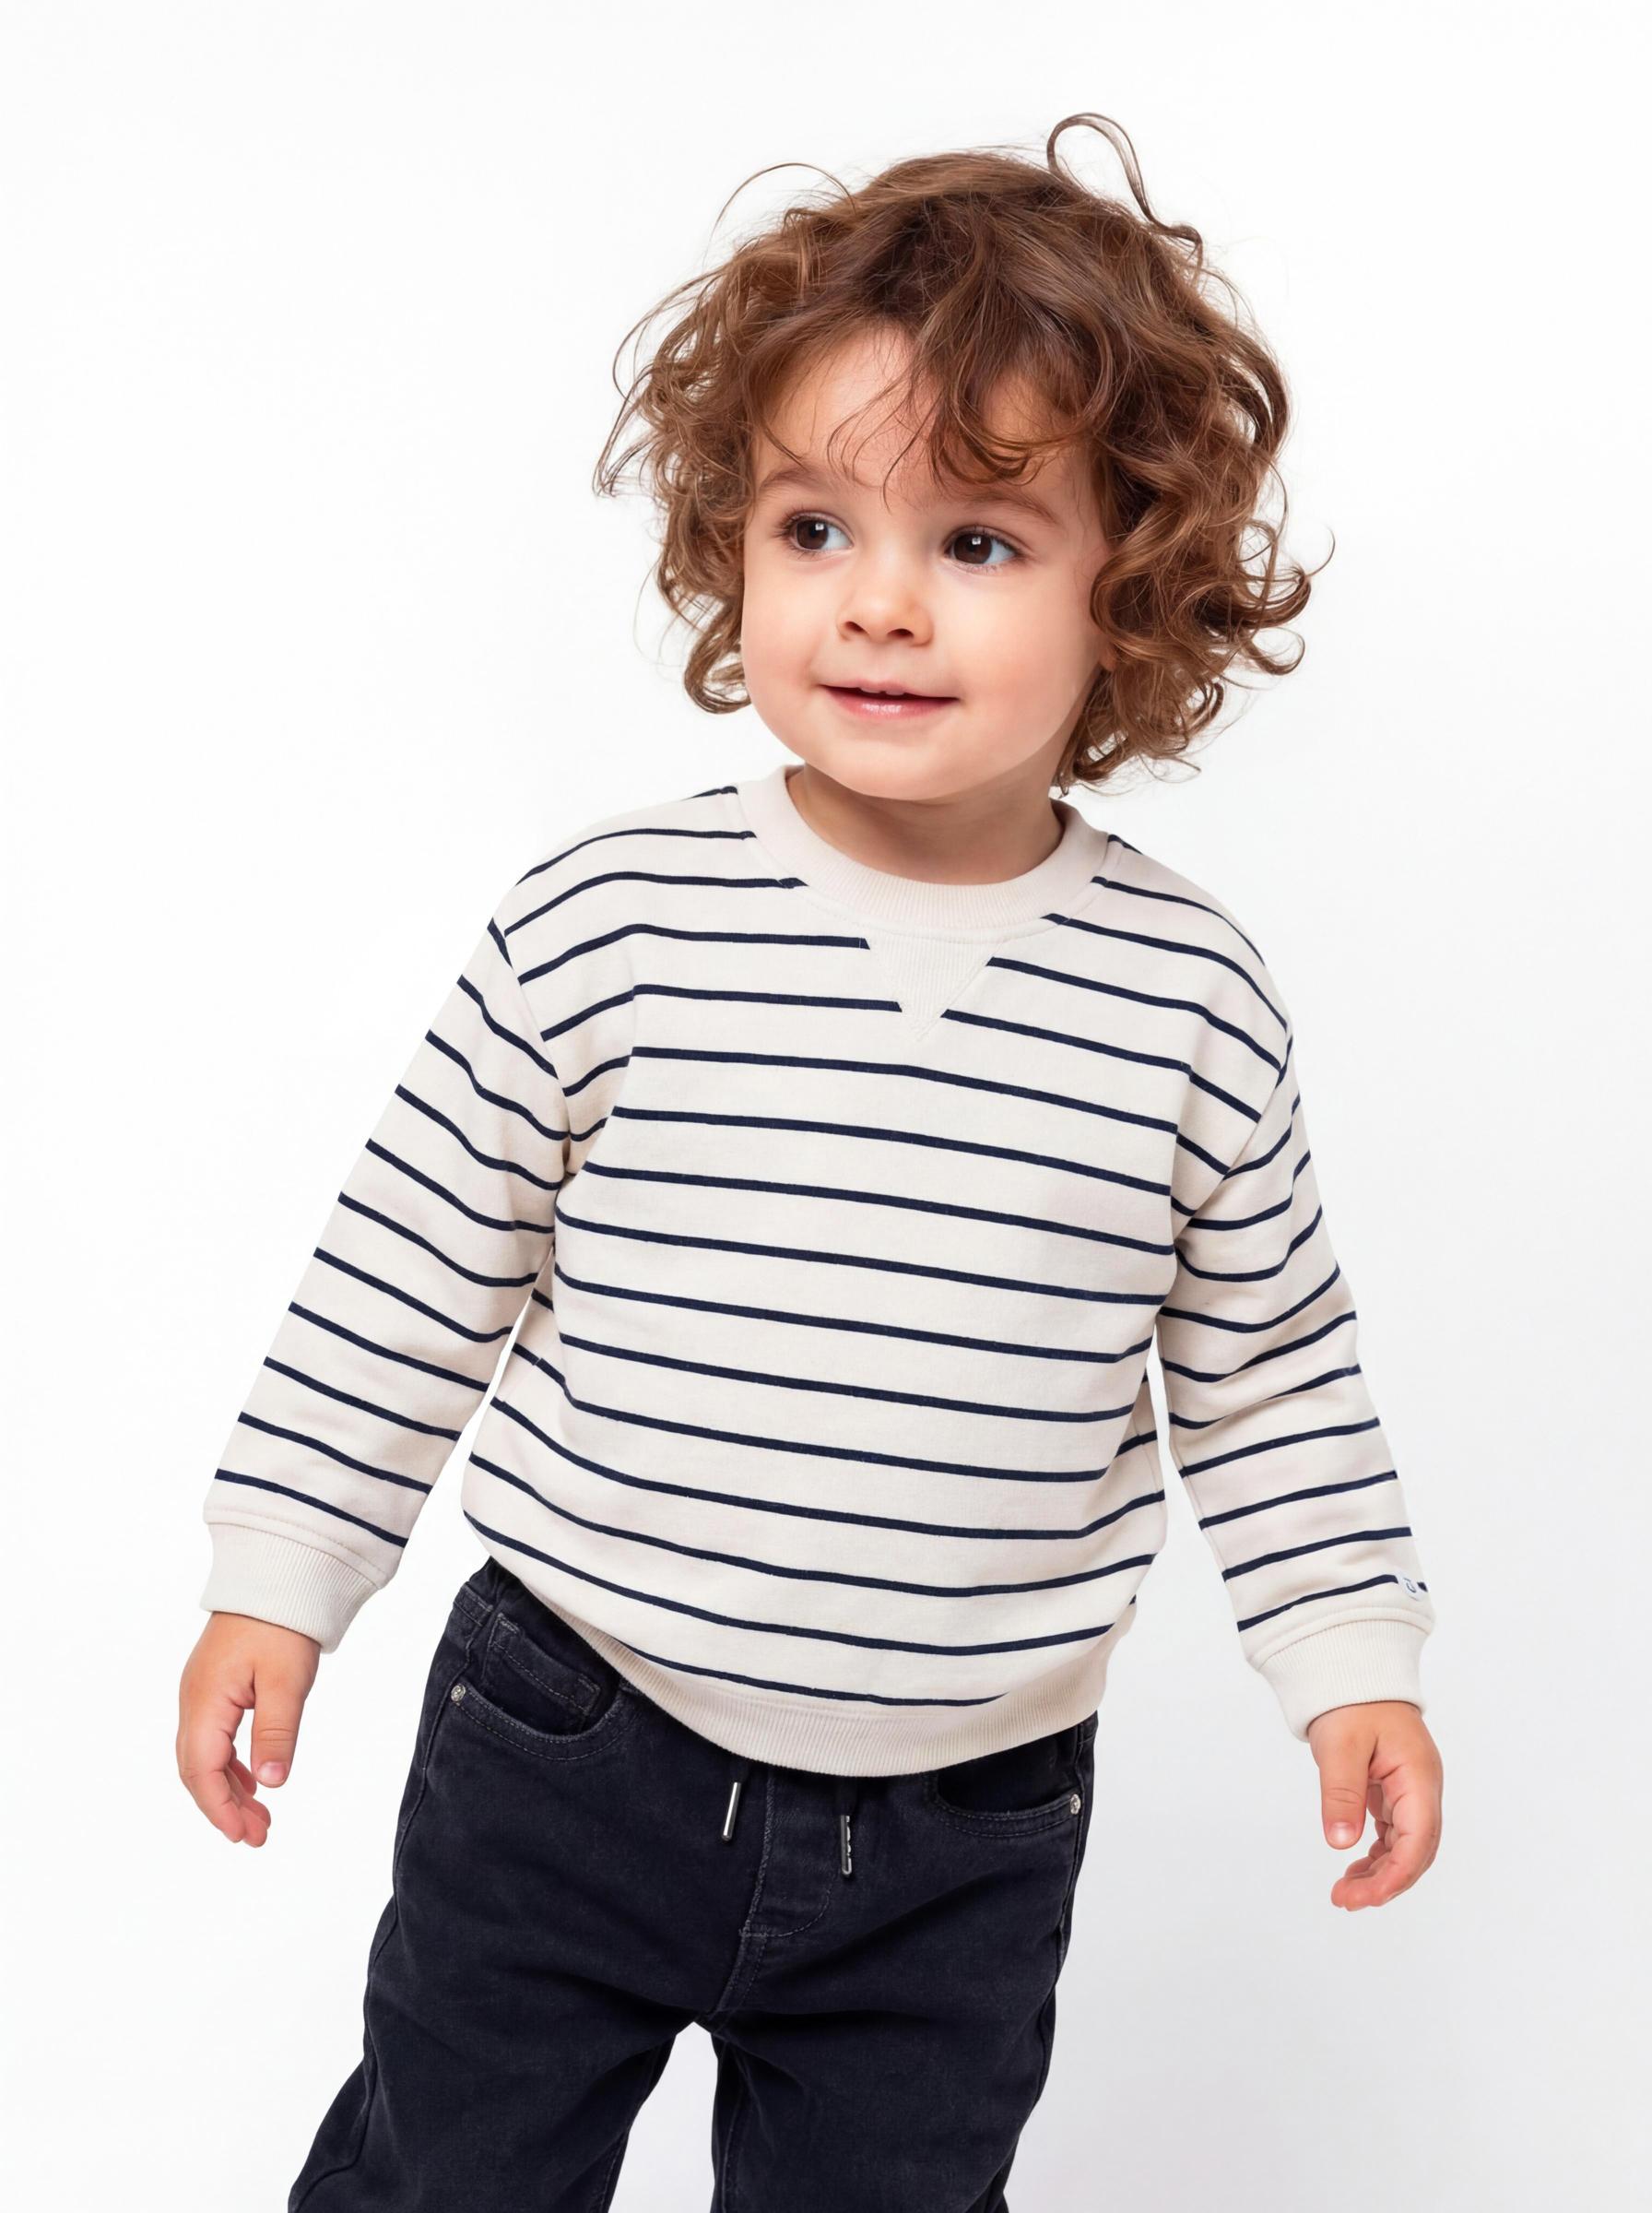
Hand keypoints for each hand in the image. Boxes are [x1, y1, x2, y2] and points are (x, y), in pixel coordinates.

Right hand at [177, 1611, 320, 1844]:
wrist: (276, 1576)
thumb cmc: (281, 1624)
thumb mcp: (285, 1683)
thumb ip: (275, 1734)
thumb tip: (271, 1786)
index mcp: (204, 1702)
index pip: (201, 1770)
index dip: (219, 1809)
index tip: (243, 1837)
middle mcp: (193, 1701)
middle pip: (197, 1770)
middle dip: (223, 1808)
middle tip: (257, 1838)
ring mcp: (201, 1693)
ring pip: (205, 1756)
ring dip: (229, 1790)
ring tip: (260, 1821)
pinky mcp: (216, 1687)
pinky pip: (214, 1738)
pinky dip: (231, 1766)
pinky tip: (255, 1782)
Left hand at [1306, 1700, 1442, 1909]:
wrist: (1351, 1672)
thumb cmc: (1350, 1700)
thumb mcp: (1340, 1746)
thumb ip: (1341, 1793)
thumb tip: (1341, 1842)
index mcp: (1418, 1776)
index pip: (1419, 1839)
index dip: (1397, 1875)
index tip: (1366, 1896)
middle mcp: (1422, 1788)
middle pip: (1417, 1850)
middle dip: (1386, 1882)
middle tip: (1345, 1900)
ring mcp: (1411, 1790)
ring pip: (1406, 1846)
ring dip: (1380, 1873)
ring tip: (1345, 1893)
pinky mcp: (1395, 1791)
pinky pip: (1394, 1833)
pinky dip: (1377, 1855)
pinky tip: (1355, 1868)